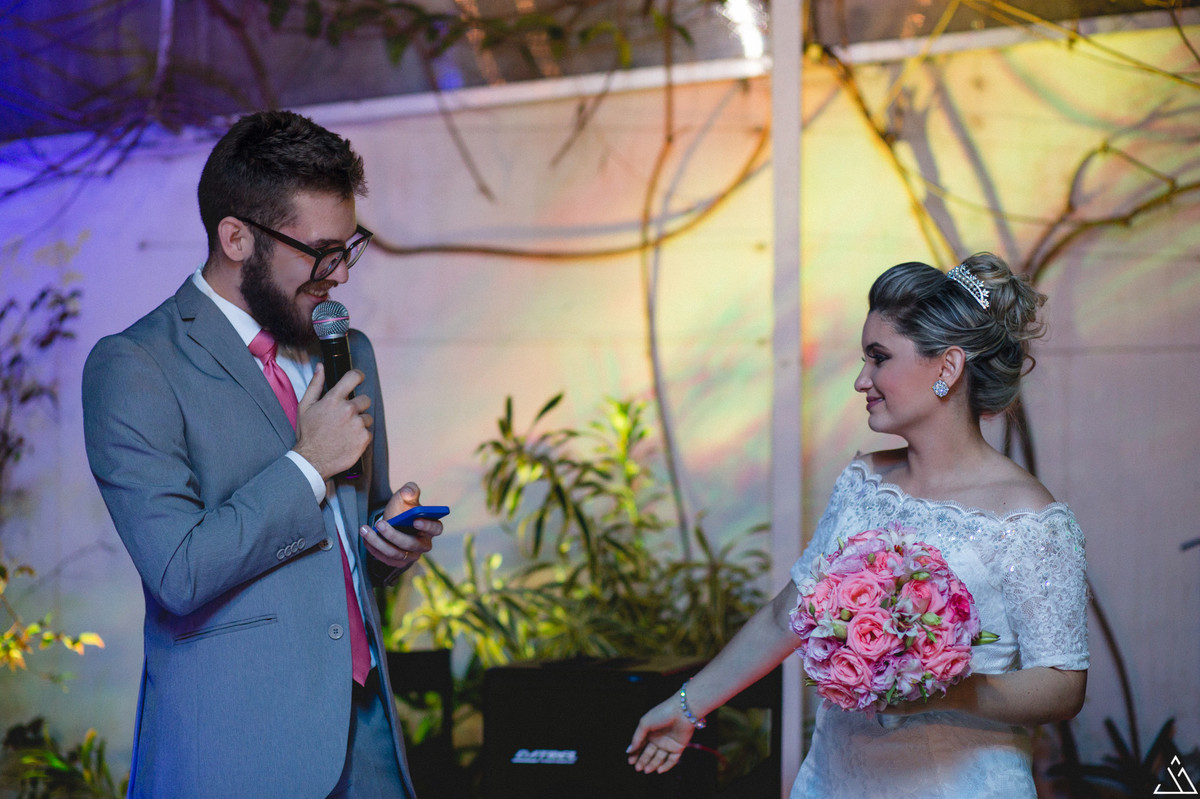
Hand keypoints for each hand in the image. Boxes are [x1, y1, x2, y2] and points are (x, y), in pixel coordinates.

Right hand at [293, 364, 372, 479]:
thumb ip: (315, 385)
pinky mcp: (364, 439)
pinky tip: (348, 440)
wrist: (312, 460)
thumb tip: (321, 367)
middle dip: (357, 406)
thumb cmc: (308, 434)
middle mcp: (348, 410)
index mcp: (334, 399)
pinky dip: (361, 436)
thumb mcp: (305, 406)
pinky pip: (368, 432)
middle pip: (365, 399)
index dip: (358, 376)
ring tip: (345, 431)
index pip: (354, 377)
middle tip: (345, 417)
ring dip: (359, 423)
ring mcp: (358, 424)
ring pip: (367, 417)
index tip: (359, 379)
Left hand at [360, 482, 443, 569]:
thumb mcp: (406, 496)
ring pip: (396, 554)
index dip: (427, 526)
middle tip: (380, 523)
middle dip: (394, 535)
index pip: (436, 528)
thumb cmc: (403, 509)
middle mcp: (424, 544)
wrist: (392, 521)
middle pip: (412, 544)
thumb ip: (410, 490)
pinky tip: (365, 538)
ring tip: (365, 530)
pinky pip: (386, 559)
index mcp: (431, 527)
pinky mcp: (398, 562)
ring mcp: (411, 555)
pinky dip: (374, 549)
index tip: (415, 520)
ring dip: (379, 542)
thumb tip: (409, 492)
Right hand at [625, 696, 693, 773]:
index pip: (641, 745)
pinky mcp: (678, 747)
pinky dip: (666, 766)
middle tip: (637, 768)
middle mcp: (659, 738)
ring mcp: (669, 744)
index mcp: (650, 731)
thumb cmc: (662, 714)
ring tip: (646, 771)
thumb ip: (637, 738)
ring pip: (660, 758)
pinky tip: (659, 770)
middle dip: (643, 761)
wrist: (683, 711)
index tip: (630, 761)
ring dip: (653, 765)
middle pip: (649, 753)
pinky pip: (672, 760)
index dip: (635, 753)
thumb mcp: (645, 724)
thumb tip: (629, 750)